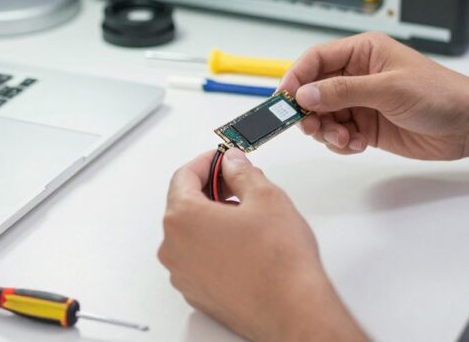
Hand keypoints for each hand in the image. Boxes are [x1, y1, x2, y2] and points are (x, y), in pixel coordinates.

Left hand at [159, 149, 367, 341]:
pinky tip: (244, 245)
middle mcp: (174, 248)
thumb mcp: (266, 197)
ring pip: (191, 234)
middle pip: (184, 205)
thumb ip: (242, 172)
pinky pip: (198, 259)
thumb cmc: (279, 261)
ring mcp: (183, 275)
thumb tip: (233, 163)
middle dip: (211, 190)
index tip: (221, 158)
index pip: (183, 176)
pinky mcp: (197, 294)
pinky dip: (214, 246)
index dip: (206, 162)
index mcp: (183, 218)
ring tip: (247, 218)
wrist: (293, 310)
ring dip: (213, 219)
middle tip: (239, 184)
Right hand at [279, 32, 468, 160]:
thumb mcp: (389, 89)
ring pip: (324, 115)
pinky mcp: (368, 126)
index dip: (297, 77)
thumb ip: (344, 91)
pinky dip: (340, 143)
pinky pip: (339, 134)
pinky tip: (355, 145)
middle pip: (315, 90)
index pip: (317, 59)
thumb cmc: (440, 94)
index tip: (284, 98)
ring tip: (343, 139)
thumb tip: (306, 93)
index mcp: (364, 52)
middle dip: (309, 111)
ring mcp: (362, 102)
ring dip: (326, 130)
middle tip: (311, 127)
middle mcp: (359, 75)